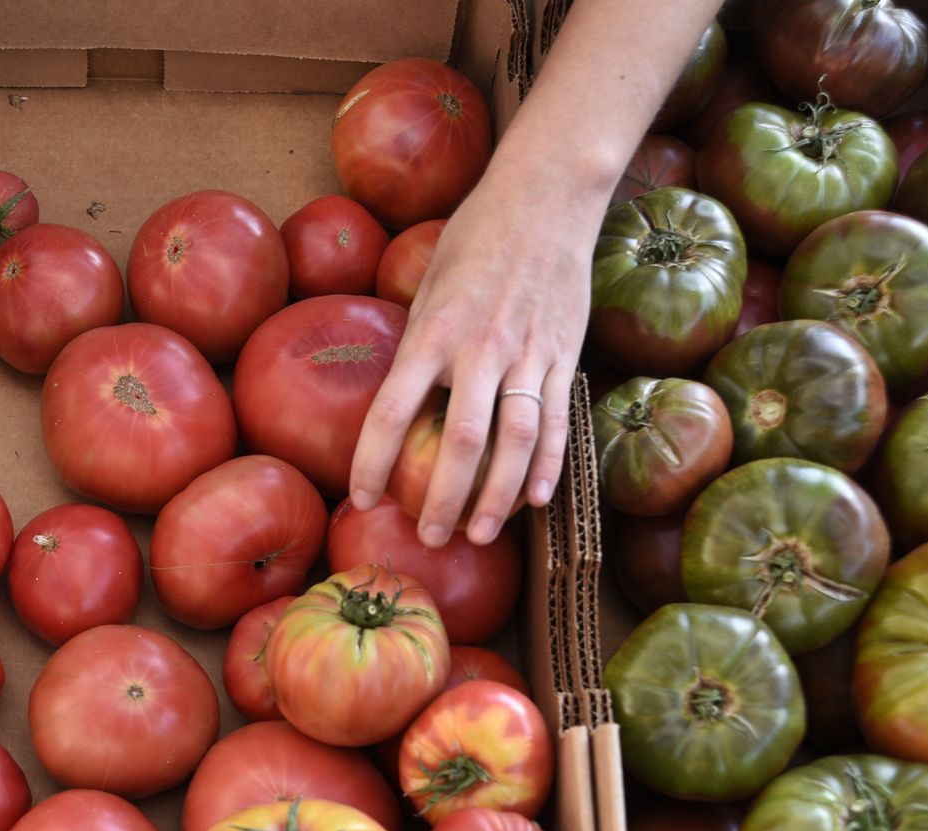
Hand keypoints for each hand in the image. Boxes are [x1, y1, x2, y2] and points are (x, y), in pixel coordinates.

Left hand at [348, 160, 600, 547]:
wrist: (546, 196)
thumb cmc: (474, 237)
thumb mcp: (428, 284)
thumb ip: (417, 343)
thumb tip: (399, 398)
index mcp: (432, 331)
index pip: (390, 411)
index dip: (371, 463)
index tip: (362, 499)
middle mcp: (480, 347)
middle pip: (461, 441)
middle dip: (442, 498)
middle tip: (427, 537)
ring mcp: (528, 352)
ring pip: (516, 440)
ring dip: (497, 497)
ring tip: (478, 535)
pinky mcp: (565, 352)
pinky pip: (558, 420)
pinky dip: (548, 466)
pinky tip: (535, 502)